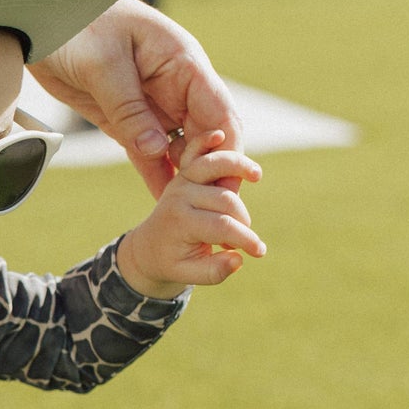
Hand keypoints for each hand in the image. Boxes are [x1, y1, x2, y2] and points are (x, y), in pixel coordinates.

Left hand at [31, 0, 241, 201]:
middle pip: (207, 136)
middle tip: (216, 210)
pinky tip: (164, 204)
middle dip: (213, 172)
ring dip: (188, 179)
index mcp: (183, 64)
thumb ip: (130, 108)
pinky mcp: (128, 121)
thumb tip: (157, 149)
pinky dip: (158, 176)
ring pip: (182, 149)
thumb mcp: (103, 65)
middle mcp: (176, 87)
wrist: (41, 19)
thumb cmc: (78, 23)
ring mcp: (154, 106)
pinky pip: (150, 154)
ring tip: (192, 215)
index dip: (226, 147)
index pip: (218, 111)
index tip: (227, 181)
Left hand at [115, 130, 264, 299]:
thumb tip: (239, 259)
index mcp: (180, 221)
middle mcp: (180, 197)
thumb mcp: (188, 274)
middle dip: (244, 219)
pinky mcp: (186, 172)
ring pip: (215, 166)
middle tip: (247, 237)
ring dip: (237, 167)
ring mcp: (182, 181)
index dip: (245, 239)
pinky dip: (206, 141)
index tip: (260, 252)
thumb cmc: (171, 262)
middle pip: (226, 199)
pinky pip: (195, 151)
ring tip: (256, 176)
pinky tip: (220, 134)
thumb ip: (214, 271)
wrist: (148, 247)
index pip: (222, 226)